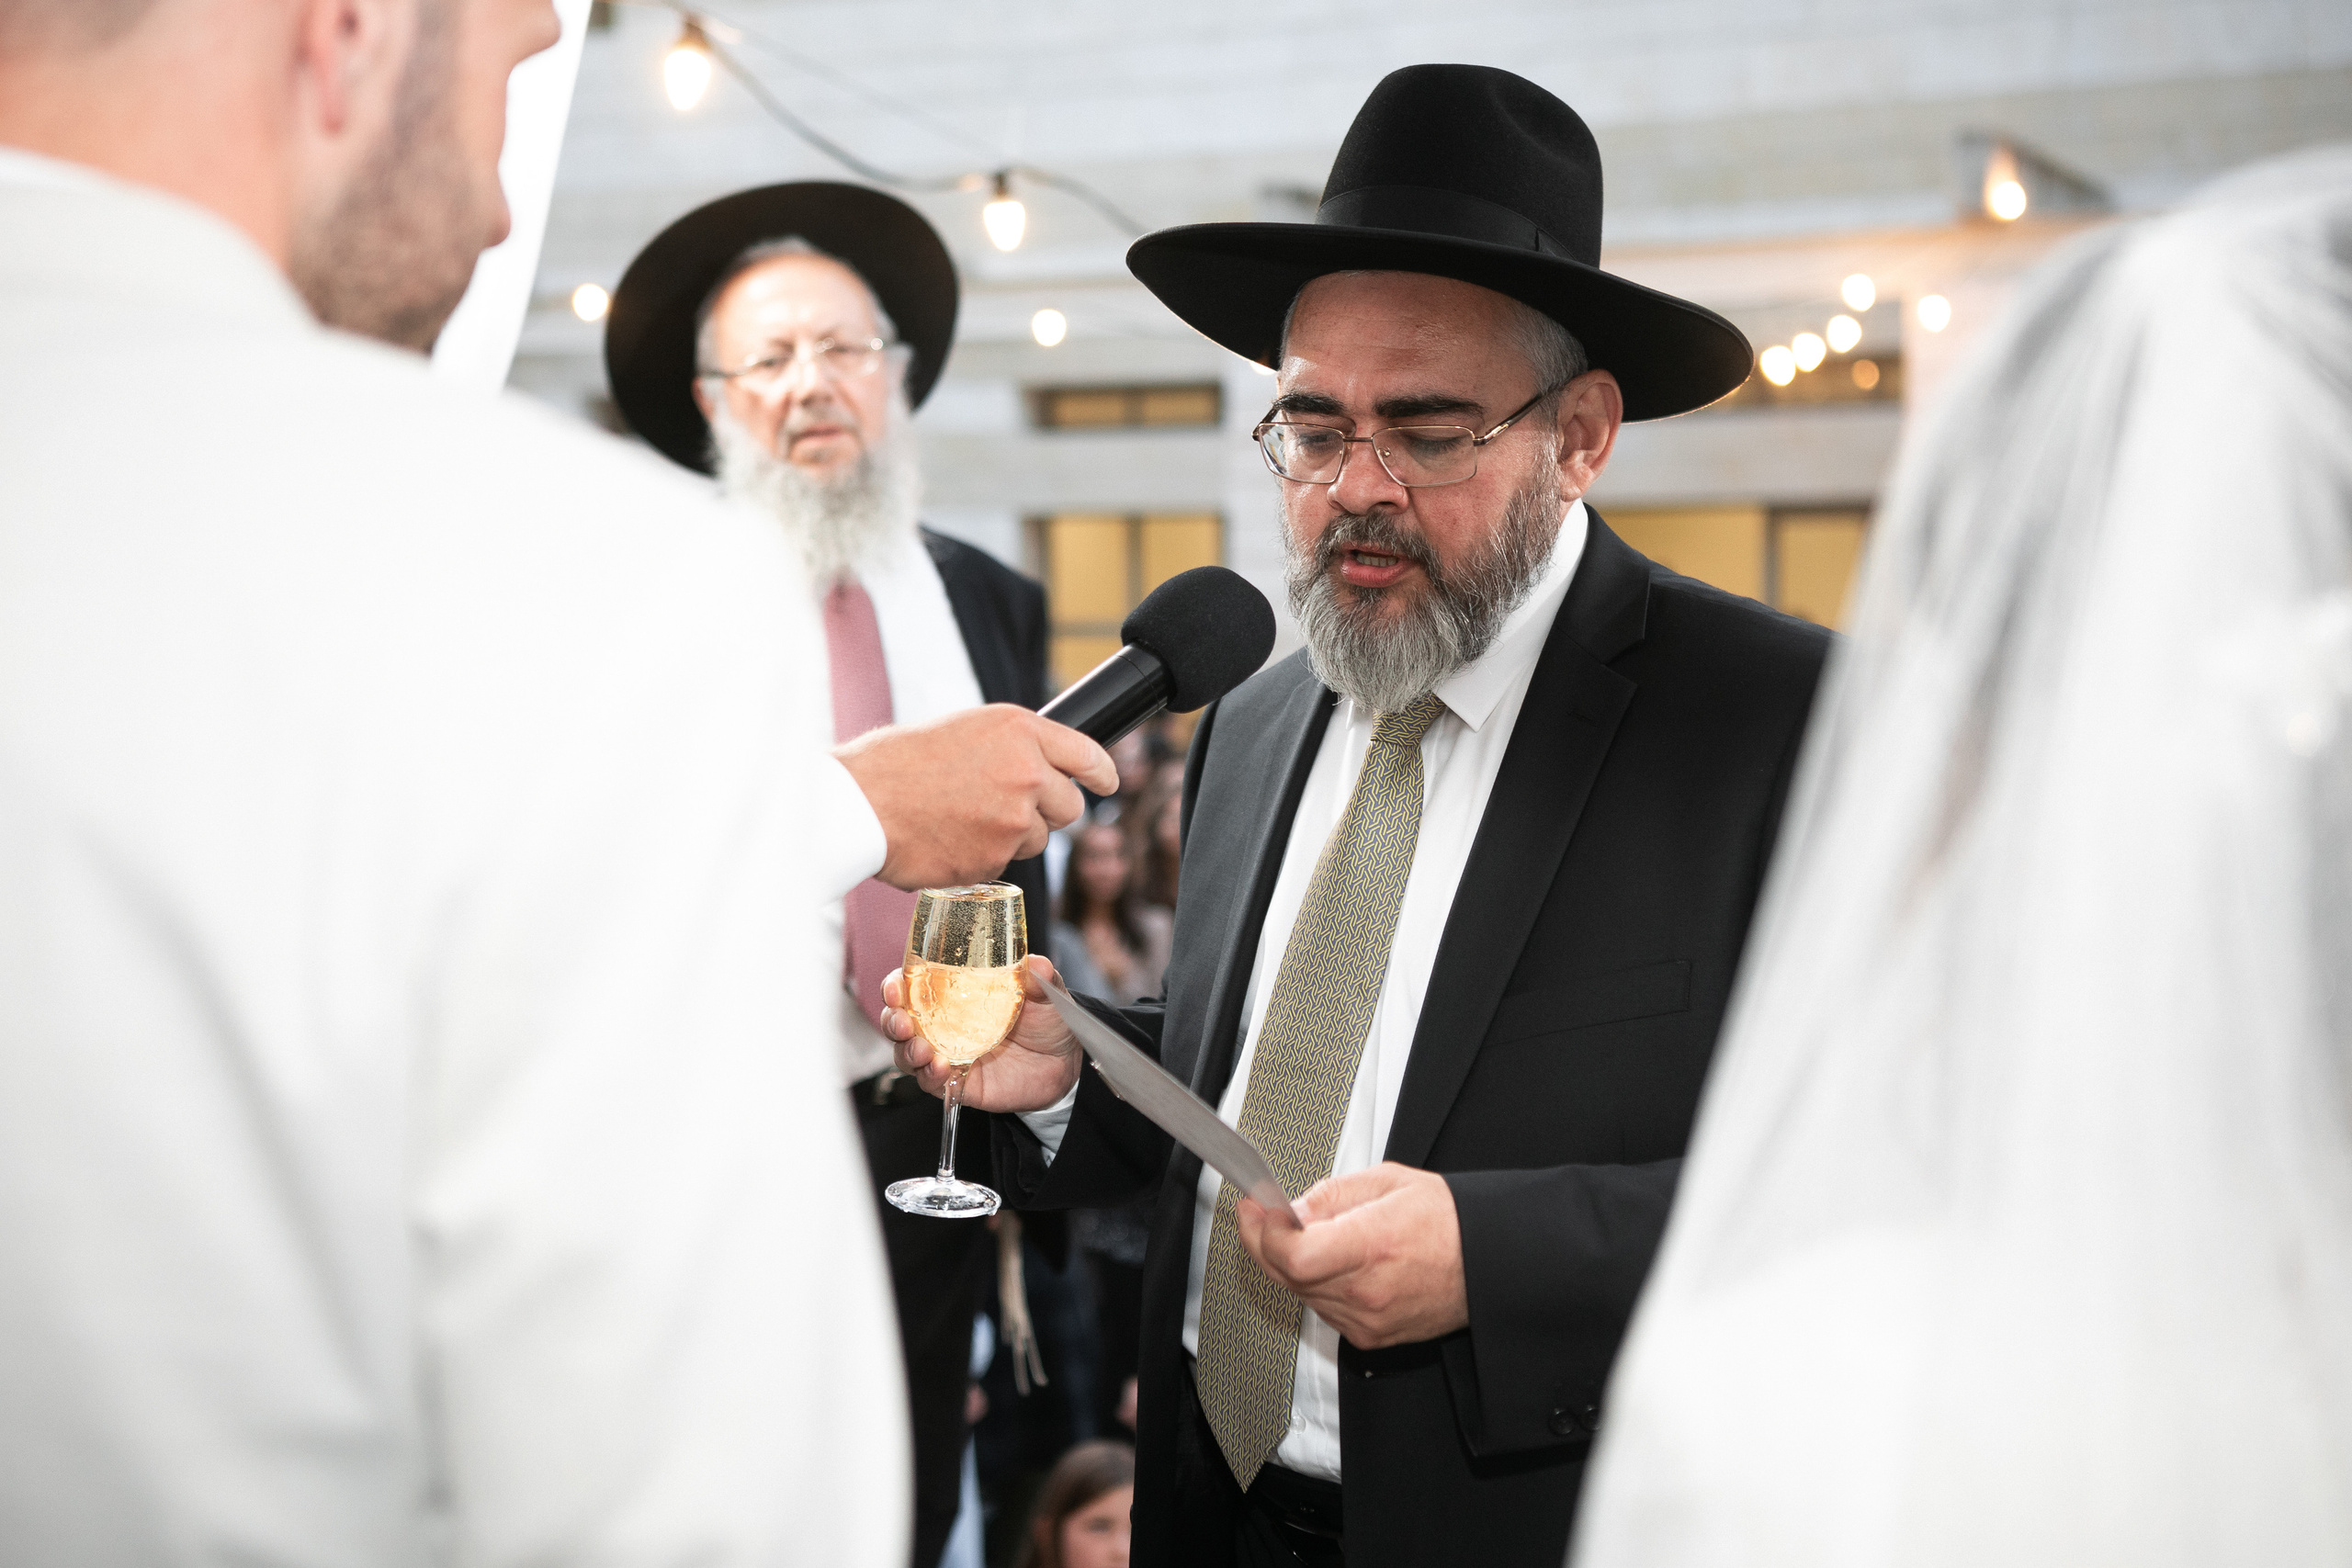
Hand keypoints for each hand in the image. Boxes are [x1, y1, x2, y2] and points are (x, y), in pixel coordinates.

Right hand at [834, 705, 1116, 889]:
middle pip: (1070, 806)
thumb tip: (1038, 767)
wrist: (860, 803)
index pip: (1087, 754)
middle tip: (1008, 805)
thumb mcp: (964, 730)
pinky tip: (950, 838)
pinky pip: (1004, 863)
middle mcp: (1027, 772)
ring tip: (963, 817)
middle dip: (1048, 810)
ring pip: (1037, 839)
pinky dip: (982, 856)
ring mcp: (1014, 820)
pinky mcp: (996, 859)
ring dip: (1012, 835)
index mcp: (1019, 731)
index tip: (1106, 782)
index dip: (1102, 773)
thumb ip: (1011, 746)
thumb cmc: (898, 763)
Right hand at [882, 954, 1085, 1111]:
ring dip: (907, 1050)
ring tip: (922, 1049)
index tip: (897, 984)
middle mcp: (943, 1024)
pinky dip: (929, 1075)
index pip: (913, 985)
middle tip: (903, 1021)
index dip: (897, 983)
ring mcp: (947, 1054)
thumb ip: (1040, 978)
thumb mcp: (1046, 993)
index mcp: (954, 994)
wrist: (1064, 1065)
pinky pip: (931, 1082)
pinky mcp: (957, 1082)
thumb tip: (1034, 965)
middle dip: (893, 1020)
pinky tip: (939, 1068)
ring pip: (907, 1053)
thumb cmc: (1047, 1020)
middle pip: (899, 1020)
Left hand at [1236, 1162, 1467, 1350]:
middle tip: (1262, 1216)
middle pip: (1288, 1276)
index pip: (1294, 1255)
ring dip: (1291, 1265)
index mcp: (1372, 1245)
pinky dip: (1316, 1286)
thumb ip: (1331, 1195)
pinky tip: (1331, 1262)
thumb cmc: (1448, 1220)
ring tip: (1305, 1235)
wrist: (1487, 1263)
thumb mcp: (1387, 1182)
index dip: (1265, 1233)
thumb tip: (1292, 1209)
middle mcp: (1368, 1290)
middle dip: (1266, 1242)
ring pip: (1301, 1294)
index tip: (1259, 1210)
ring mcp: (1369, 1319)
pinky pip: (1323, 1310)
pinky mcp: (1371, 1336)